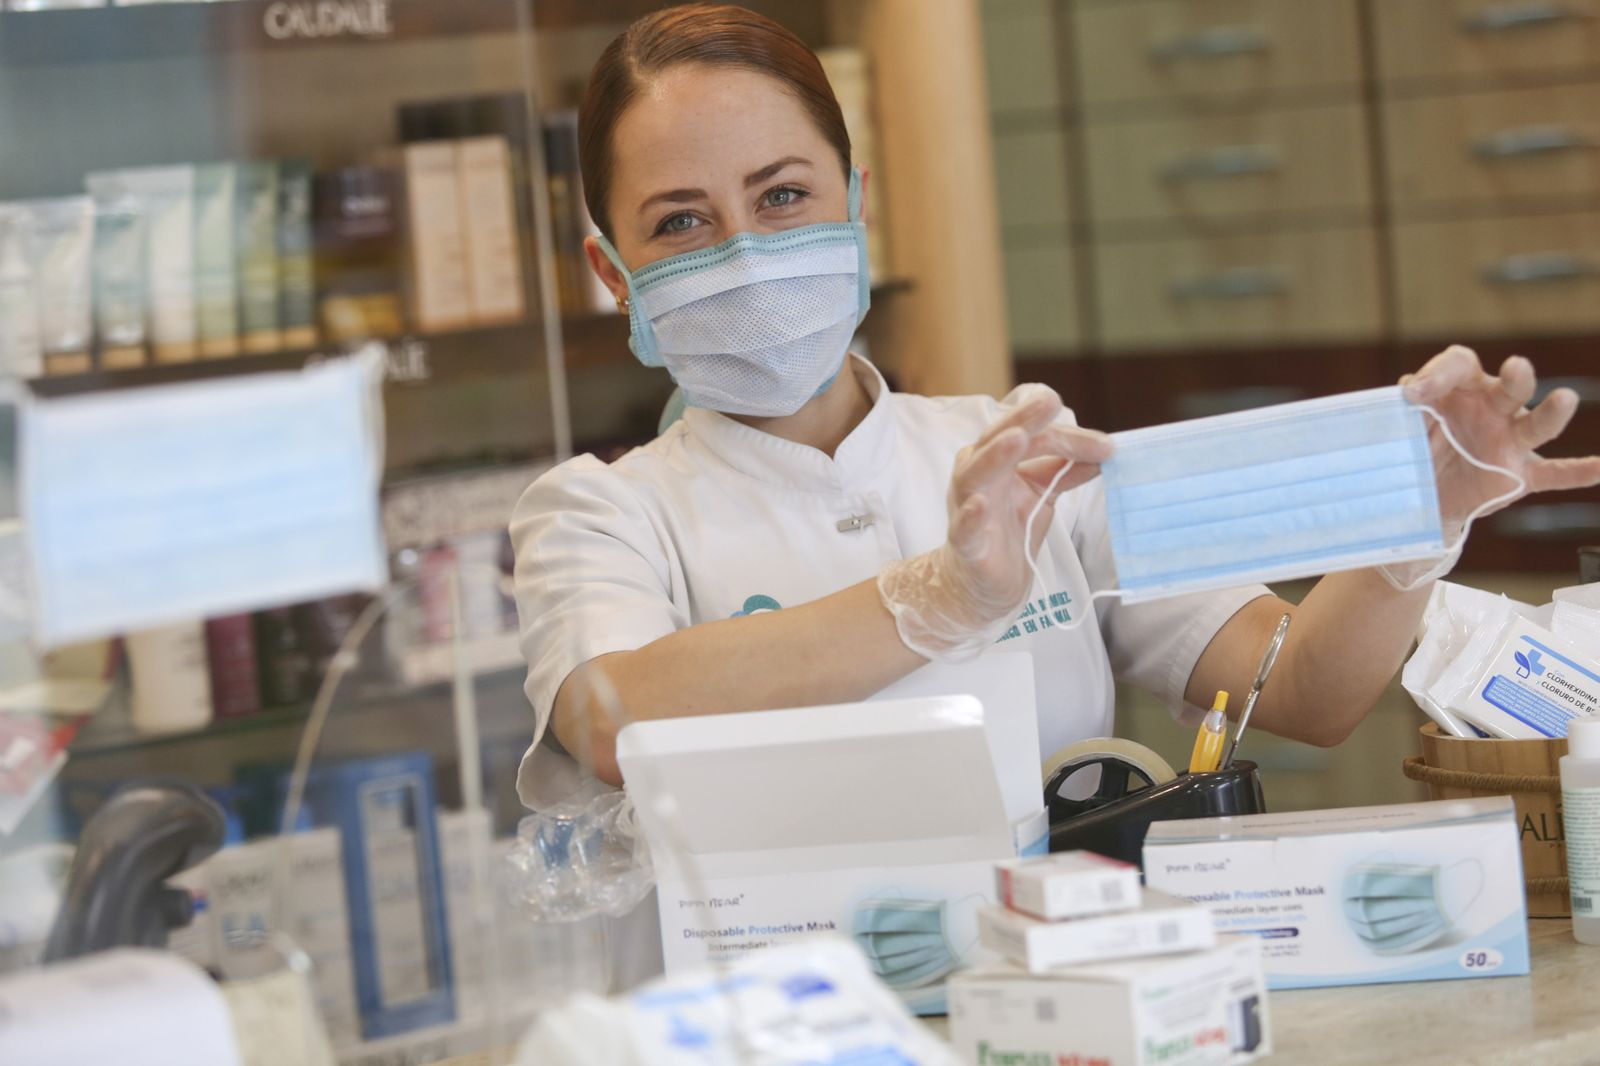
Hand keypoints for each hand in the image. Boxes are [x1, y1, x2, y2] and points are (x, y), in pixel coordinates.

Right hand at [878, 385, 1114, 660]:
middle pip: (998, 440)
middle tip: (1049, 402)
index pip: (1033, 436)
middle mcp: (977, 474)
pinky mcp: (965, 543)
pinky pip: (964, 527)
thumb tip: (1104, 451)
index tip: (1106, 446)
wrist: (986, 581)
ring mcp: (967, 507)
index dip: (1069, 437)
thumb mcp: (1042, 492)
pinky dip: (969, 515)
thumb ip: (1065, 469)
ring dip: (994, 456)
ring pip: (974, 475)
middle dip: (1023, 420)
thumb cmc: (1010, 527)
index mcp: (996, 458)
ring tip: (1016, 439)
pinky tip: (979, 504)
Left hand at [1402, 345, 1599, 526]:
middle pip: (1510, 385)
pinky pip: (1553, 473)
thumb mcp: (1403, 424)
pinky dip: (1576, 472)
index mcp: (1462, 388)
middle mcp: (1493, 408)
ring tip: (1565, 399)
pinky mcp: (1519, 475)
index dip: (1439, 373)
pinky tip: (1598, 468)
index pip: (1459, 364)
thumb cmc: (1416, 444)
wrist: (1423, 492)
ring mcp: (1510, 441)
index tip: (1413, 394)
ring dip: (1552, 412)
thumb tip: (1405, 394)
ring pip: (1536, 425)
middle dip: (1515, 377)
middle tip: (1515, 368)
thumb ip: (1402, 409)